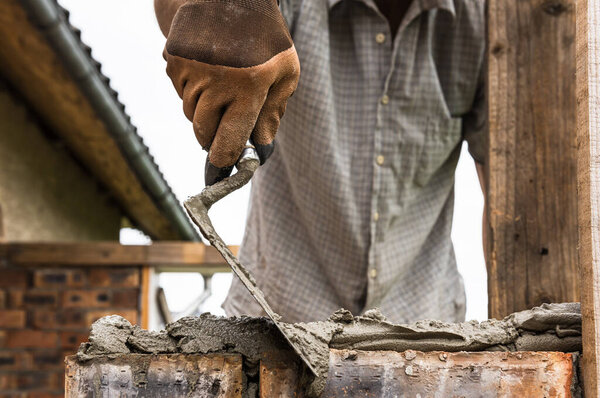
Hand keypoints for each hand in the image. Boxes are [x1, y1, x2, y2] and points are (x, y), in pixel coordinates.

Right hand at [164, 0, 299, 183]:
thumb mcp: (285, 73)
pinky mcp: (173, 61)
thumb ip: (273, 113)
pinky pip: (180, 93)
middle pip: (203, 133)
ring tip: (223, 91)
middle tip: (223, 137)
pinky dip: (193, 92)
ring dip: (205, 114)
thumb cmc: (266, 39)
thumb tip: (261, 148)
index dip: (224, 161)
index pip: (229, 139)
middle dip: (213, 140)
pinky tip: (209, 72)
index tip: (222, 172)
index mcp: (249, 87)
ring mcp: (190, 70)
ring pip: (190, 114)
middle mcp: (215, 81)